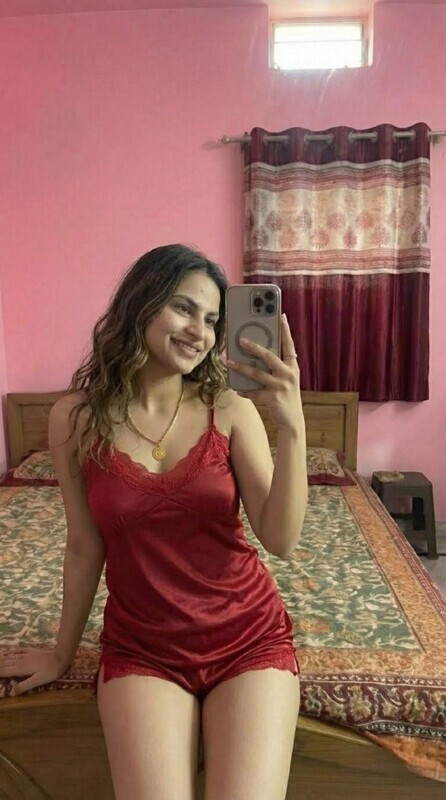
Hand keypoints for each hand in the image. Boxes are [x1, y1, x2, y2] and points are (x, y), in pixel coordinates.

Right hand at [0, 648, 69, 695]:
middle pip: (5, 664)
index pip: (4, 671)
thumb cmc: (50, 671)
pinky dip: (11, 651)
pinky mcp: (31, 651)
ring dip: (2, 660)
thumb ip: (24, 686)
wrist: (60, 657)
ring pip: (10, 657)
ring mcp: (26, 655)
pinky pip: (18, 650)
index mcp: (21, 669)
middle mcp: (20, 661)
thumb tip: (11, 692)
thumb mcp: (38, 681)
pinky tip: (8, 651)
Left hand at [227, 314, 303, 430]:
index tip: (281, 316)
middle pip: (269, 356)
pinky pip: (254, 392)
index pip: (289, 344)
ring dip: (241, 367)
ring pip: (257, 373)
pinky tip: (236, 388)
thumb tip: (256, 354)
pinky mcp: (273, 398)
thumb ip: (276, 367)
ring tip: (228, 361)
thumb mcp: (286, 379)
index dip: (285, 330)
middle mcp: (288, 374)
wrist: (292, 420)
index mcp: (292, 366)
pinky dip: (244, 390)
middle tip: (241, 340)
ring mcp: (281, 386)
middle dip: (254, 347)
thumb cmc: (286, 397)